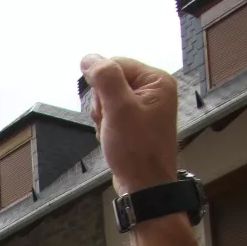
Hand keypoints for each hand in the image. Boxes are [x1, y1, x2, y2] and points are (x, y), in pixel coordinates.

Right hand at [81, 54, 179, 195]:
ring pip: (108, 99)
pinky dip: (106, 126)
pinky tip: (113, 138)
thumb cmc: (136, 150)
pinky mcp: (136, 123)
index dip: (102, 85)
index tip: (106, 108)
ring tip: (112, 133)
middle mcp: (154, 91)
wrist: (144, 187)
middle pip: (111, 81)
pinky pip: (112, 114)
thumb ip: (105, 78)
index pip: (116, 64)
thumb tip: (89, 58)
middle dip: (102, 103)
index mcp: (157, 80)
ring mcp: (145, 108)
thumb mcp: (119, 109)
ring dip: (102, 116)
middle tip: (111, 123)